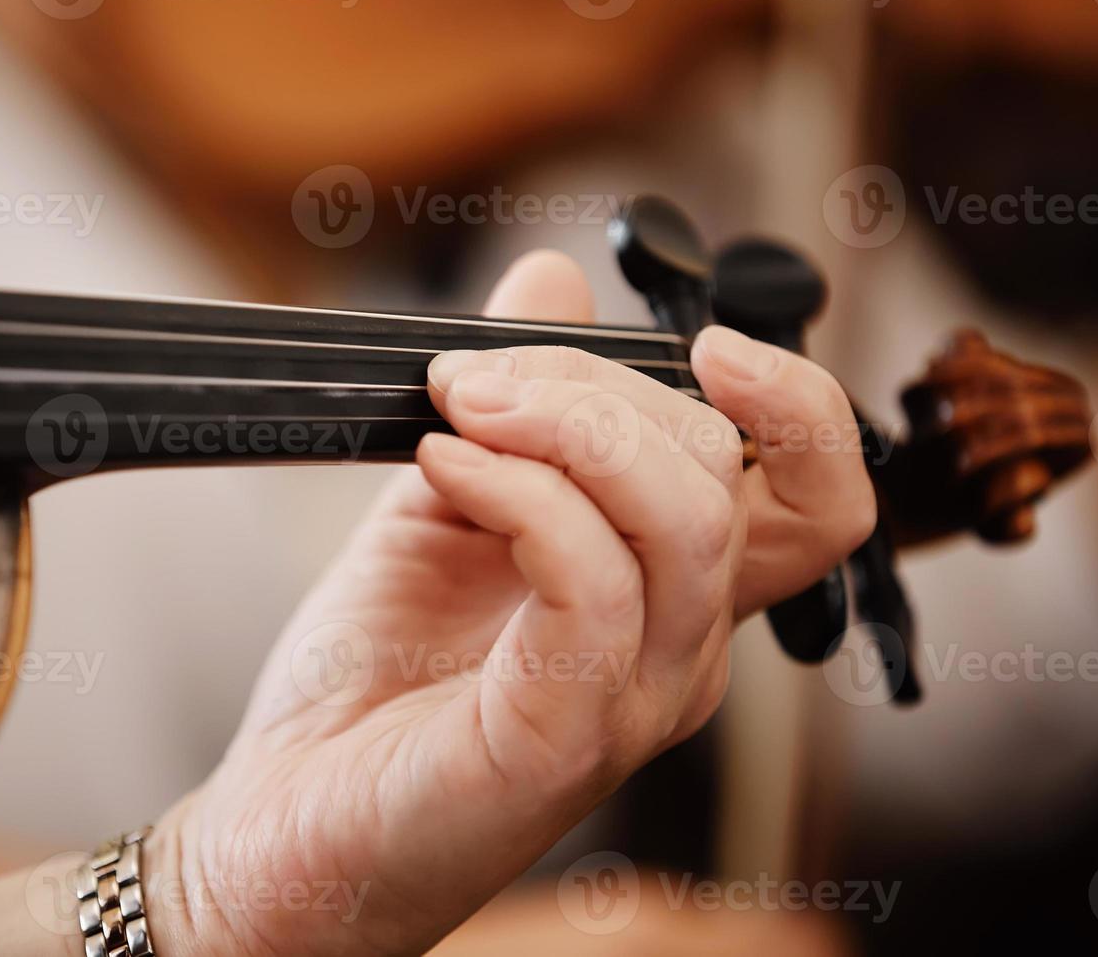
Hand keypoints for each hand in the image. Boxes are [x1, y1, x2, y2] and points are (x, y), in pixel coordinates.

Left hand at [145, 252, 870, 955]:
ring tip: (455, 407)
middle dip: (594, 384)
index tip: (703, 340)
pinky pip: (590, 580)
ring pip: (683, 519)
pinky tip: (444, 469)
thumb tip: (553, 274)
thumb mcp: (443, 506)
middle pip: (724, 473)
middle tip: (473, 377)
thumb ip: (511, 407)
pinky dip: (518, 492)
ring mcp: (629, 701)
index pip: (813, 496)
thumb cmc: (371, 683)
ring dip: (562, 425)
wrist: (283, 822)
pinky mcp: (560, 739)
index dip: (799, 402)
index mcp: (665, 595)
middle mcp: (675, 651)